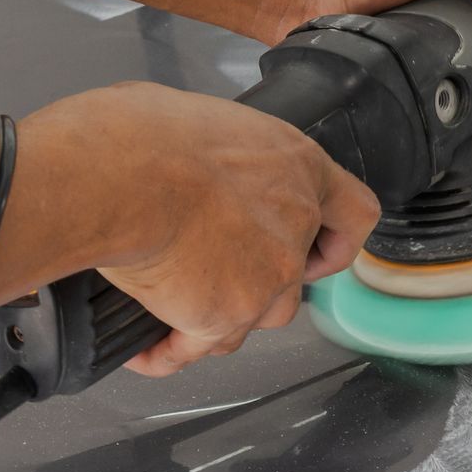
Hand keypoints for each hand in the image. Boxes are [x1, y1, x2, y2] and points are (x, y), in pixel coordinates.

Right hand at [42, 82, 379, 376]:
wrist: (118, 175)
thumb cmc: (147, 134)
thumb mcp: (201, 121)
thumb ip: (222, 157)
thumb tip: (191, 164)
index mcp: (297, 167)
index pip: (353, 213)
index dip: (335, 241)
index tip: (318, 252)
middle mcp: (293, 228)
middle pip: (293, 280)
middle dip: (256, 285)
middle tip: (211, 272)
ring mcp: (264, 280)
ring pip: (252, 320)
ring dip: (218, 320)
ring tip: (172, 307)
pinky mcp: (222, 317)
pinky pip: (195, 348)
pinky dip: (169, 351)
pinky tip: (146, 348)